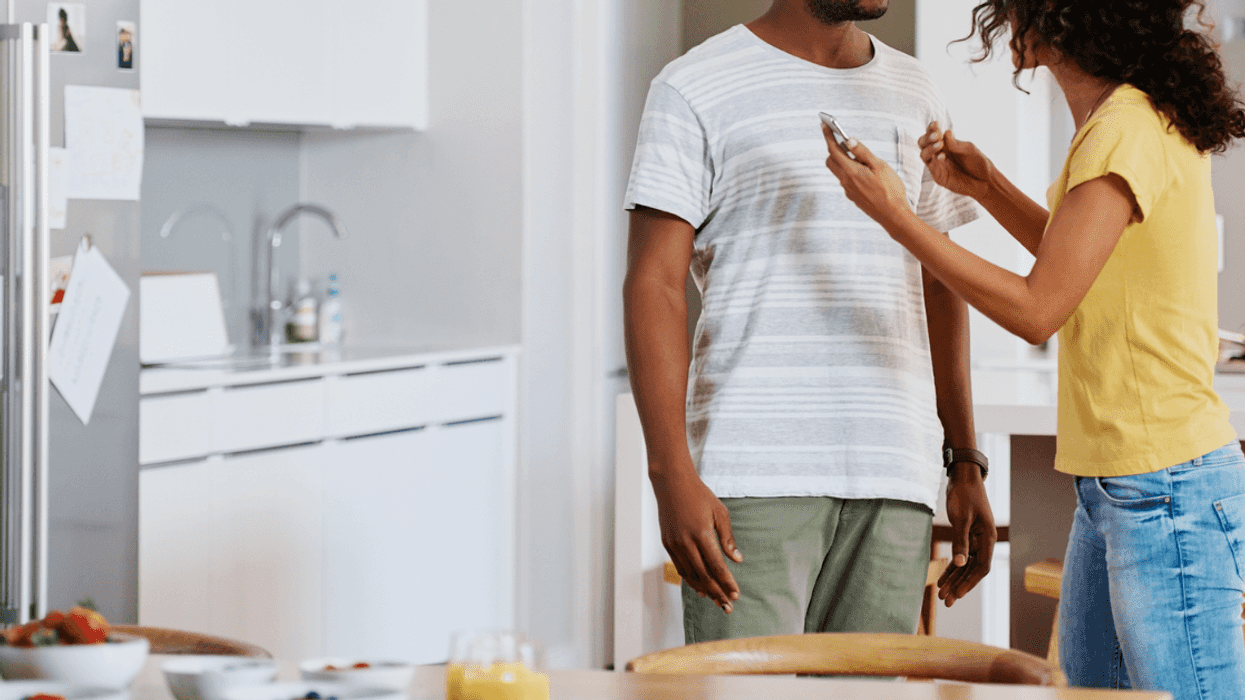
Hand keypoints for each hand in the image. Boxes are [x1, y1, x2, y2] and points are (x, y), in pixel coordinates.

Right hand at [650, 468, 743, 612]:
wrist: (672, 483)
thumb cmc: (700, 495)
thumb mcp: (720, 512)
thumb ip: (728, 538)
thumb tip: (737, 560)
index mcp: (702, 533)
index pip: (717, 565)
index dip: (727, 582)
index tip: (736, 594)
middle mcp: (686, 542)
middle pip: (704, 575)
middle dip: (717, 592)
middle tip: (728, 606)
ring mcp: (675, 544)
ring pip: (690, 574)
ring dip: (704, 590)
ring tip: (716, 601)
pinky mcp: (667, 543)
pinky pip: (680, 567)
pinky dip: (691, 580)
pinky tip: (700, 588)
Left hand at [822, 124, 911, 227]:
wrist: (893, 216)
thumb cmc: (890, 190)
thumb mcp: (879, 166)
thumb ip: (863, 153)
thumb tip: (849, 140)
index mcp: (851, 172)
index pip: (833, 150)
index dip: (828, 136)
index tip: (824, 125)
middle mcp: (845, 182)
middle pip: (831, 161)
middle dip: (833, 149)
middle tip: (843, 141)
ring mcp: (848, 190)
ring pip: (838, 171)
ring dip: (843, 161)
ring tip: (859, 156)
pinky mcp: (853, 197)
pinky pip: (846, 180)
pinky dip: (850, 171)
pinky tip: (864, 172)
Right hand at [919, 121, 993, 200]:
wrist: (985, 181)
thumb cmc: (979, 163)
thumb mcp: (970, 150)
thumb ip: (956, 144)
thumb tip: (946, 133)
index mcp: (946, 144)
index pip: (933, 134)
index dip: (931, 129)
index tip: (935, 124)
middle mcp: (939, 153)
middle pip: (923, 143)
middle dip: (927, 137)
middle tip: (936, 135)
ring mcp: (937, 165)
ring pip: (923, 154)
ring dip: (929, 148)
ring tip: (940, 144)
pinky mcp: (938, 176)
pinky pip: (930, 167)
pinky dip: (934, 160)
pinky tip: (942, 156)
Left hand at [937, 464, 996, 605]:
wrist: (963, 476)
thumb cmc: (963, 494)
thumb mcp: (961, 518)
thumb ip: (961, 541)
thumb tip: (960, 564)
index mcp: (989, 538)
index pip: (981, 568)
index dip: (969, 583)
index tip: (956, 595)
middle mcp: (985, 541)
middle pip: (973, 570)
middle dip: (959, 586)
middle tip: (946, 601)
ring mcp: (977, 539)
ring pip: (966, 565)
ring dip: (954, 579)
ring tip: (941, 594)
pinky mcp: (967, 535)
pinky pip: (961, 555)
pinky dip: (952, 567)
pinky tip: (942, 578)